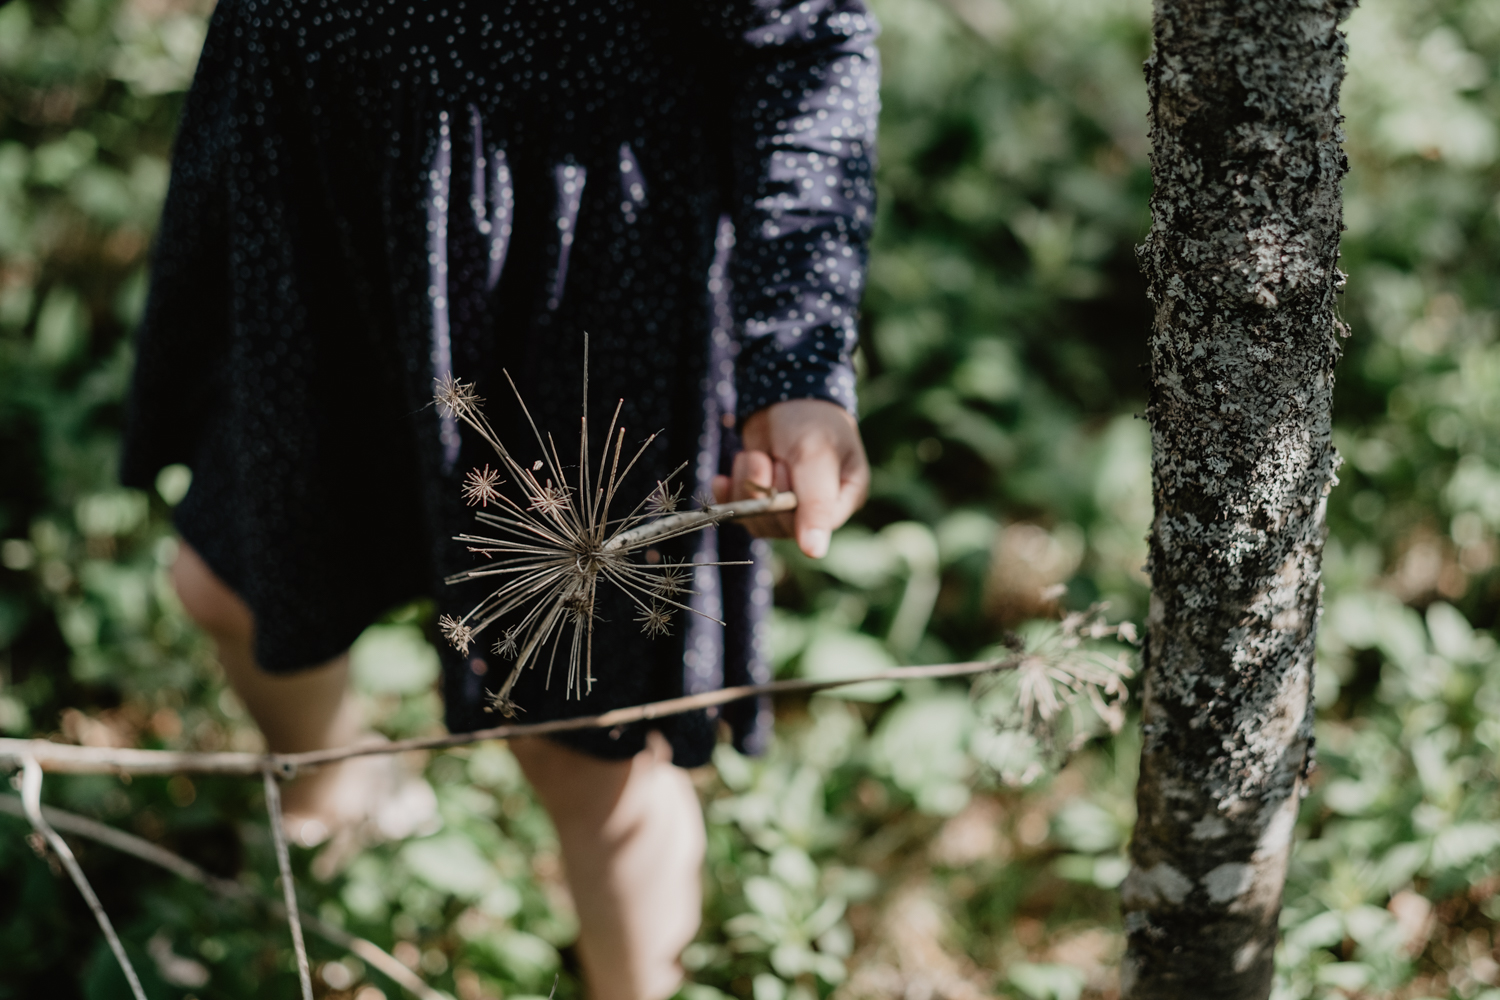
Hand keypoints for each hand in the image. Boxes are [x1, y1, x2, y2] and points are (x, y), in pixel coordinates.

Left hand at [711, 399, 868, 557]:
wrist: (783, 392)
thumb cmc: (810, 419)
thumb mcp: (814, 455)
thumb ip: (815, 502)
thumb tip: (814, 552)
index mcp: (845, 499)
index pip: (812, 527)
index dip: (787, 501)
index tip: (784, 467)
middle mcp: (818, 509)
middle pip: (780, 526)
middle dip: (765, 488)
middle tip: (771, 458)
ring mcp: (788, 505)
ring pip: (756, 520)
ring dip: (747, 484)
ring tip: (756, 455)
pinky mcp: (761, 498)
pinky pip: (739, 512)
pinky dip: (727, 493)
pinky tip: (723, 478)